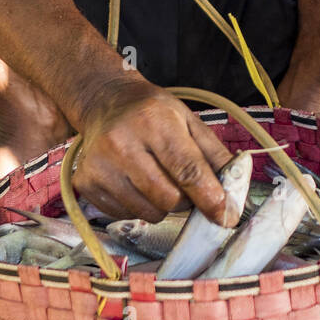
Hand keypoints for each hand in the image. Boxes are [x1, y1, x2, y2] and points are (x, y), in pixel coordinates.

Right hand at [72, 78, 237, 225]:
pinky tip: (135, 182)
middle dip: (186, 201)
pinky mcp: (86, 184)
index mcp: (154, 121)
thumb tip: (234, 196)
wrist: (106, 104)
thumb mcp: (189, 122)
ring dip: (163, 206)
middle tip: (184, 185)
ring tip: (158, 179)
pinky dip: (139, 207)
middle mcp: (121, 143)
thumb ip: (215, 156)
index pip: (187, 169)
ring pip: (149, 212)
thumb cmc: (153, 114)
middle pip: (169, 198)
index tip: (226, 216)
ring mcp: (100, 165)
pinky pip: (126, 215)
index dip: (210, 197)